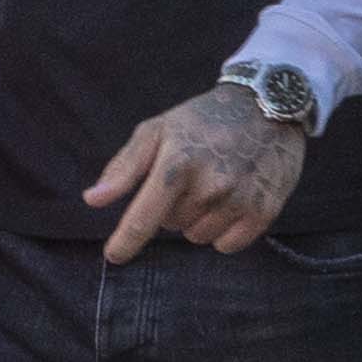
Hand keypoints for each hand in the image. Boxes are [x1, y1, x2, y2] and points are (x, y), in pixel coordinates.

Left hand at [86, 81, 307, 260]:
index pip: (143, 217)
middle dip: (174, 206)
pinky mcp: (264, 210)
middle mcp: (209, 185)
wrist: (268, 105)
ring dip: (200, 219)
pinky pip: (228, 245)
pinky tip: (233, 201)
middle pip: (172, 225)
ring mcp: (239, 199)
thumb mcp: (159, 130)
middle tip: (192, 176)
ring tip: (215, 185)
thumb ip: (125, 167)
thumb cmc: (205, 119)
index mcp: (177, 162)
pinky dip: (225, 231)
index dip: (125, 242)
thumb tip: (93, 200)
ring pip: (198, 237)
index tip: (114, 255)